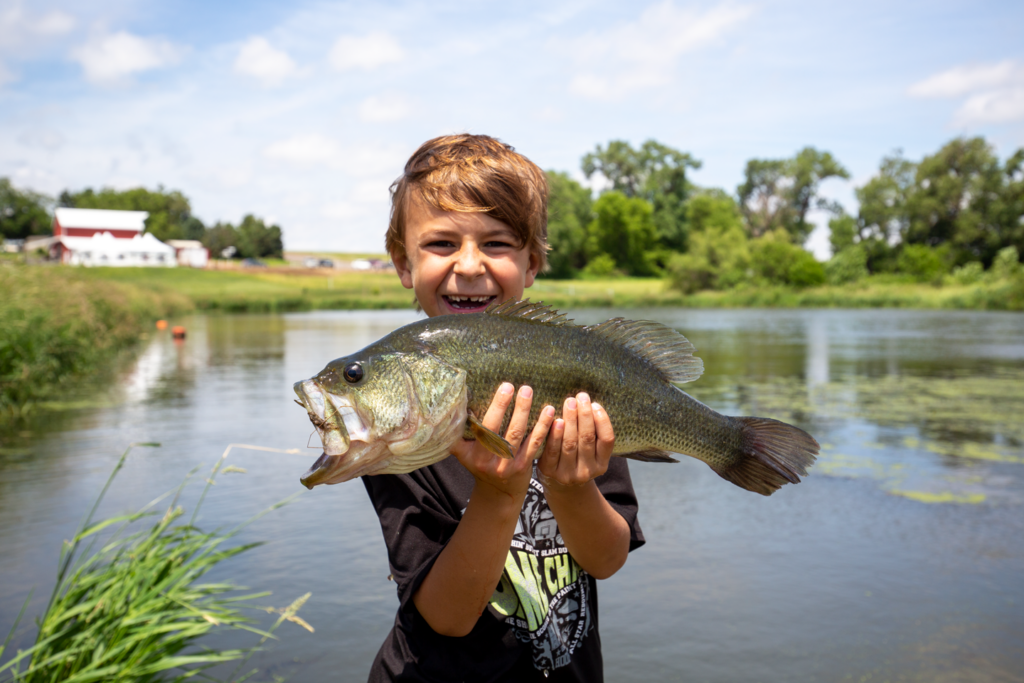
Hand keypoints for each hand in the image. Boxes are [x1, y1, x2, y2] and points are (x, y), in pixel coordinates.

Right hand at [451, 383, 555, 499]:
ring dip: (523, 411)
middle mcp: (484, 460)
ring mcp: (504, 465)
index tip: (495, 389)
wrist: (499, 492)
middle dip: (501, 405)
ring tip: (527, 391)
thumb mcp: (467, 451)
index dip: (484, 409)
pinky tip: (549, 411)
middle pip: (494, 428)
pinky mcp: (522, 467)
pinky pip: (533, 443)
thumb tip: (463, 399)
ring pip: (515, 433)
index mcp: (467, 452)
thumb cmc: (483, 462)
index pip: (473, 427)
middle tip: (510, 386)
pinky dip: (542, 426)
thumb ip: (464, 432)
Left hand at [538, 392, 614, 491]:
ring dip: (570, 420)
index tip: (595, 404)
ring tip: (569, 402)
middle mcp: (587, 471)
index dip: (602, 420)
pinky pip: (552, 450)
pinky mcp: (550, 471)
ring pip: (570, 443)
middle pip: (587, 438)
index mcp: (602, 464)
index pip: (607, 440)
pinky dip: (555, 434)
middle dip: (584, 415)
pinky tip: (556, 420)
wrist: (560, 486)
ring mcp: (568, 473)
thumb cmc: (577, 459)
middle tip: (581, 397)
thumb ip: (594, 434)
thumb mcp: (591, 454)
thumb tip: (591, 403)